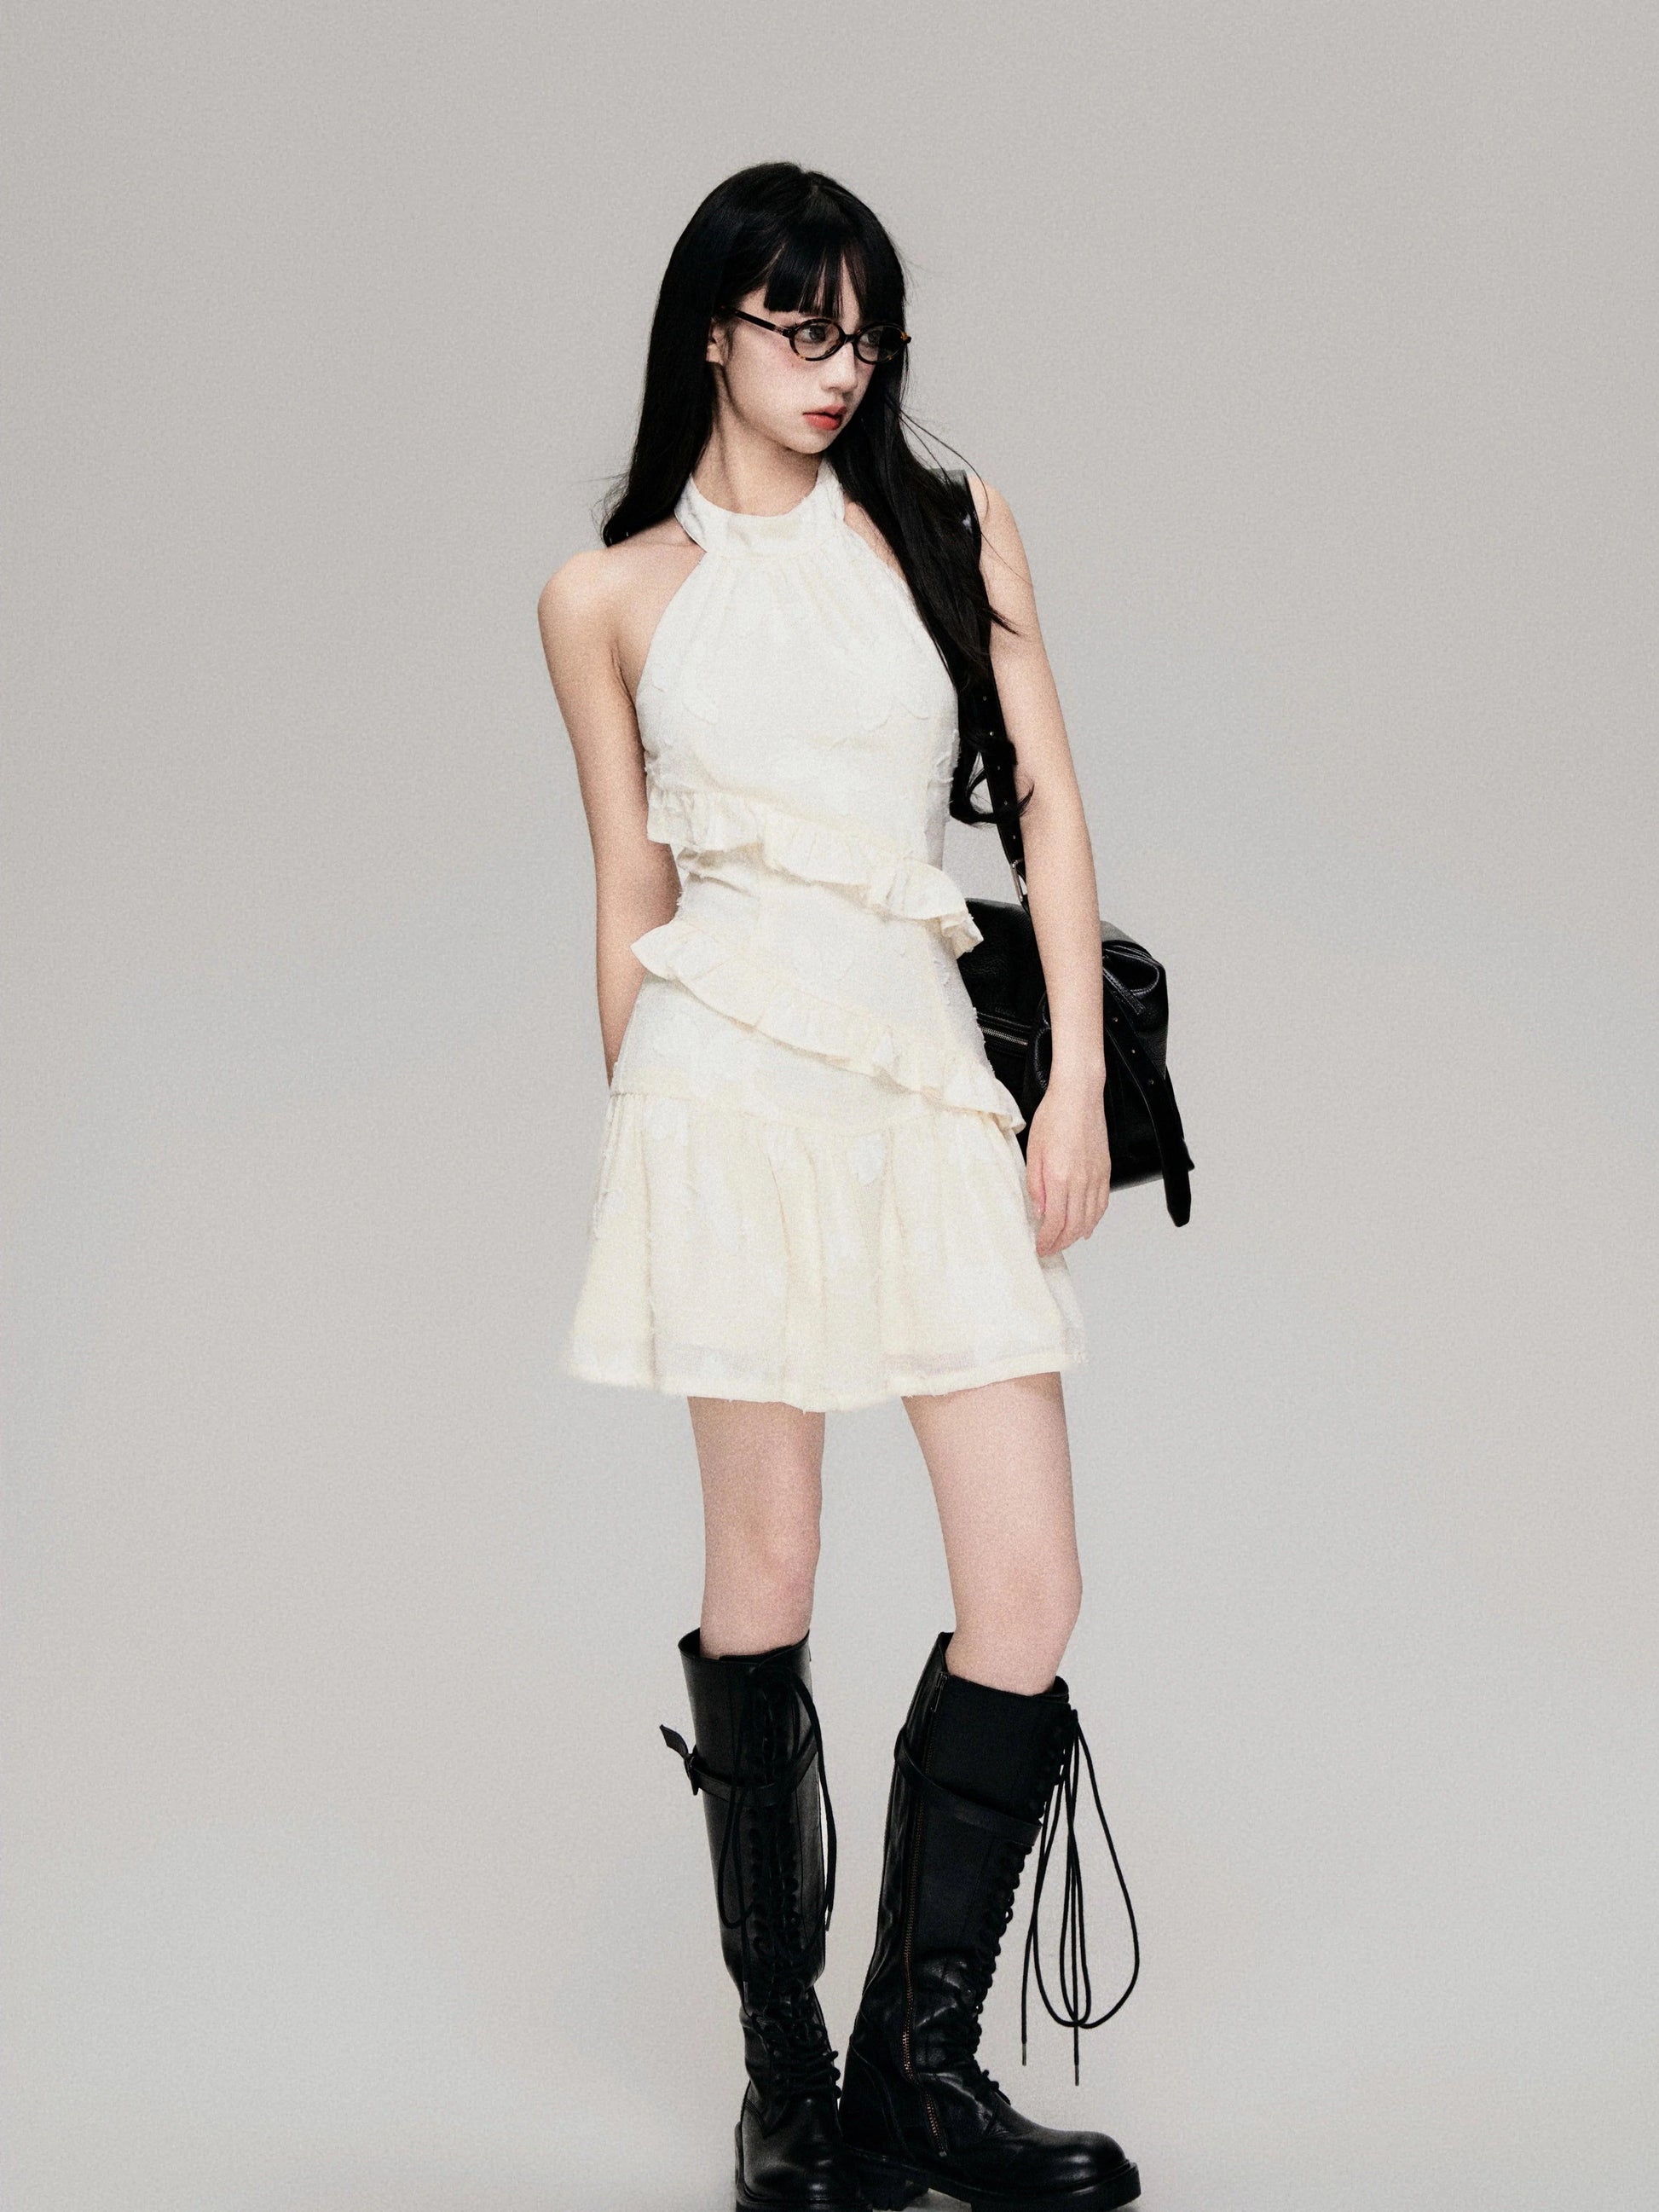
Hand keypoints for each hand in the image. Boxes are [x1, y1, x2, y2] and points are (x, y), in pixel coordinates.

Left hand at [1025, 1074, 1110, 1255]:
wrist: (1078, 1096)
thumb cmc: (1053, 1117)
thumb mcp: (1033, 1152)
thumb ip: (1036, 1185)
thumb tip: (1039, 1211)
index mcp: (1060, 1177)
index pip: (1055, 1222)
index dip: (1048, 1241)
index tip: (1040, 1248)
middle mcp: (1081, 1181)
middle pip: (1074, 1226)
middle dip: (1061, 1243)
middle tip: (1049, 1250)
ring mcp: (1096, 1177)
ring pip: (1090, 1218)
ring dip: (1077, 1235)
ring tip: (1064, 1241)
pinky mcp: (1105, 1171)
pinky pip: (1102, 1204)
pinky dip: (1094, 1220)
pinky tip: (1086, 1226)